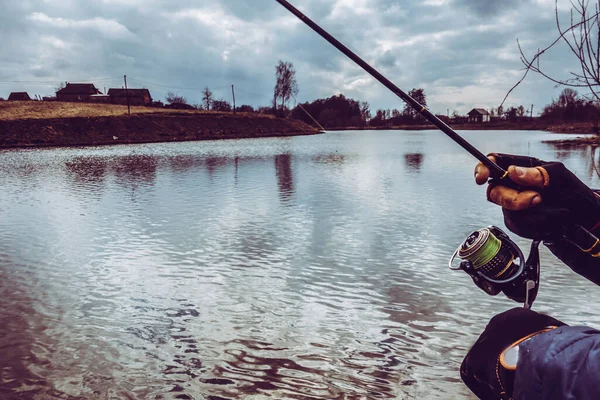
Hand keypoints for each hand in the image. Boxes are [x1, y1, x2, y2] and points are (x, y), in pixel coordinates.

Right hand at [473, 153, 599, 239]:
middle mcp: (513, 186)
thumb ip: (537, 173)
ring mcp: (512, 205)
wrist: (583, 220)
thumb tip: (512, 171)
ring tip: (553, 212)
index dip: (482, 168)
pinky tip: (549, 221)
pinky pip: (516, 225)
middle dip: (513, 199)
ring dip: (532, 214)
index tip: (482, 179)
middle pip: (494, 191)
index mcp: (522, 169)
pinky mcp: (516, 222)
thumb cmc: (573, 194)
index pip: (494, 163)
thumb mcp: (561, 177)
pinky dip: (535, 225)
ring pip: (506, 210)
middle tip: (536, 199)